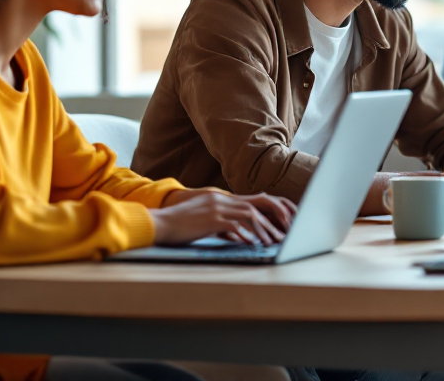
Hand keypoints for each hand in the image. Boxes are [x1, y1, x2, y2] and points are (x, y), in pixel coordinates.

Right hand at [149, 192, 289, 246]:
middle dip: (273, 220)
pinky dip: (247, 235)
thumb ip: (222, 222)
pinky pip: (235, 226)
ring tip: (273, 241)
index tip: (281, 223)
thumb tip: (238, 234)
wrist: (159, 223)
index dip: (270, 211)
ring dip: (264, 229)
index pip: (253, 201)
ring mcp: (217, 208)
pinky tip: (254, 244)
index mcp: (221, 198)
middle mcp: (222, 200)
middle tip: (284, 233)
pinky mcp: (210, 220)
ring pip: (250, 216)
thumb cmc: (180, 225)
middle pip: (256, 206)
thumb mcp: (204, 219)